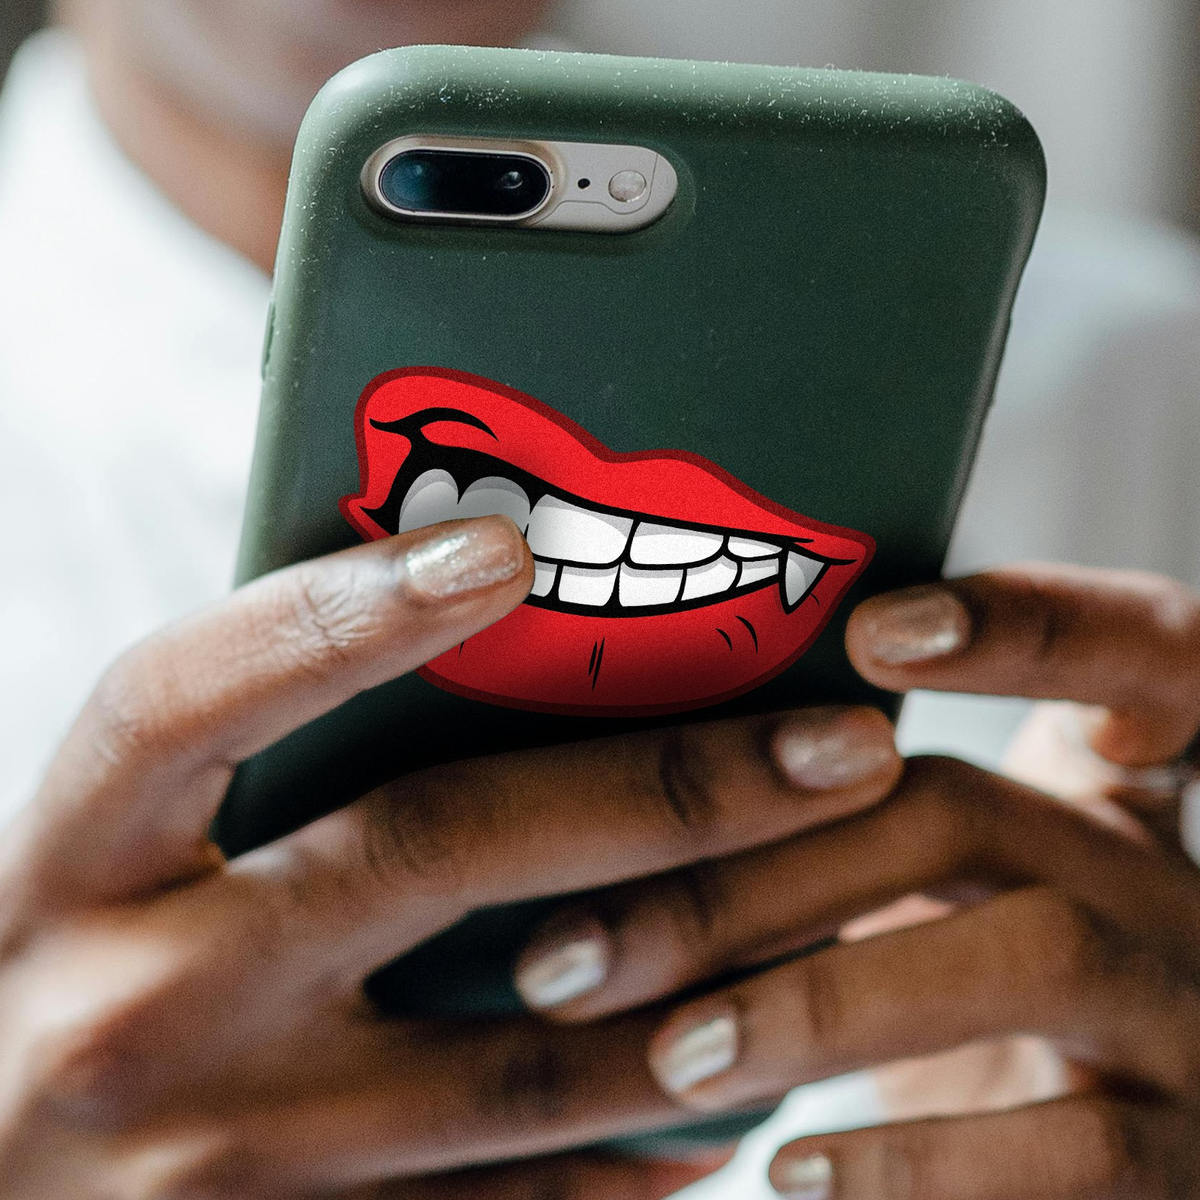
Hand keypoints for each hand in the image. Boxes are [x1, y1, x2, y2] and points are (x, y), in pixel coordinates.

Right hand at [0, 515, 902, 1198]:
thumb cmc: (62, 992)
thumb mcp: (105, 866)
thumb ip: (251, 772)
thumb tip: (474, 652)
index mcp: (71, 861)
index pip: (196, 692)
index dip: (348, 608)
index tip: (515, 540)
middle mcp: (133, 1006)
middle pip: (431, 854)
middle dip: (666, 790)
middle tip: (844, 744)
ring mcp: (216, 1166)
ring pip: (518, 1062)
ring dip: (706, 981)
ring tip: (852, 901)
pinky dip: (636, 1147)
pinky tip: (735, 1090)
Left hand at [512, 565, 1199, 1199]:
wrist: (1104, 1162)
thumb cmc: (971, 992)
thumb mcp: (941, 893)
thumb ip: (844, 824)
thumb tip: (617, 784)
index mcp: (1103, 791)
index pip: (1132, 647)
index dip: (1029, 621)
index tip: (873, 630)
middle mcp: (1156, 877)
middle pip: (968, 809)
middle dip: (762, 868)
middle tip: (576, 948)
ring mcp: (1188, 1013)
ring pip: (1031, 953)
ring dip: (824, 1001)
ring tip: (672, 1055)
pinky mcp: (1187, 1159)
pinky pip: (1075, 1151)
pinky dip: (915, 1162)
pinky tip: (790, 1172)